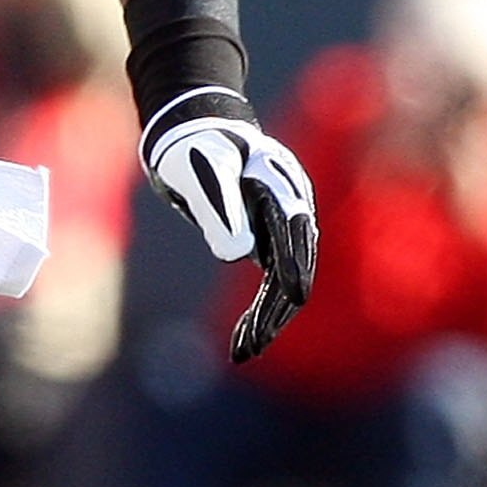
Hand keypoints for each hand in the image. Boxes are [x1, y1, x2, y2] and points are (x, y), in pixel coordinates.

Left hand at [140, 92, 317, 364]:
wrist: (192, 134)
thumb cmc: (195, 148)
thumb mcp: (202, 172)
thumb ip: (220, 209)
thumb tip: (240, 257)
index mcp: (281, 188)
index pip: (294, 235)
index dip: (292, 267)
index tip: (293, 298)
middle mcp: (292, 212)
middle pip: (295, 268)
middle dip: (274, 310)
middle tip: (251, 347)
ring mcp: (283, 229)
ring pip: (284, 283)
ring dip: (267, 319)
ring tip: (243, 352)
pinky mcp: (268, 243)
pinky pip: (272, 284)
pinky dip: (259, 311)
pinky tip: (244, 338)